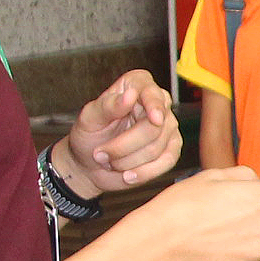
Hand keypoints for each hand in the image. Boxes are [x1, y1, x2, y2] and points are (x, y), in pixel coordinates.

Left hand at [64, 70, 181, 191]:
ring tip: (109, 162)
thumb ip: (109, 105)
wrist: (89, 163)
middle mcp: (157, 103)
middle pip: (155, 127)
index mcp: (137, 85)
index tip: (154, 119)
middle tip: (100, 154)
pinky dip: (144, 173)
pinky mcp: (171, 150)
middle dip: (124, 146)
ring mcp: (167, 127)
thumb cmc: (88, 135)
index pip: (152, 92)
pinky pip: (166, 162)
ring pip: (157, 148)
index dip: (155, 106)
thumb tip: (130, 94)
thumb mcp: (90, 118)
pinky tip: (127, 175)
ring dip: (128, 161)